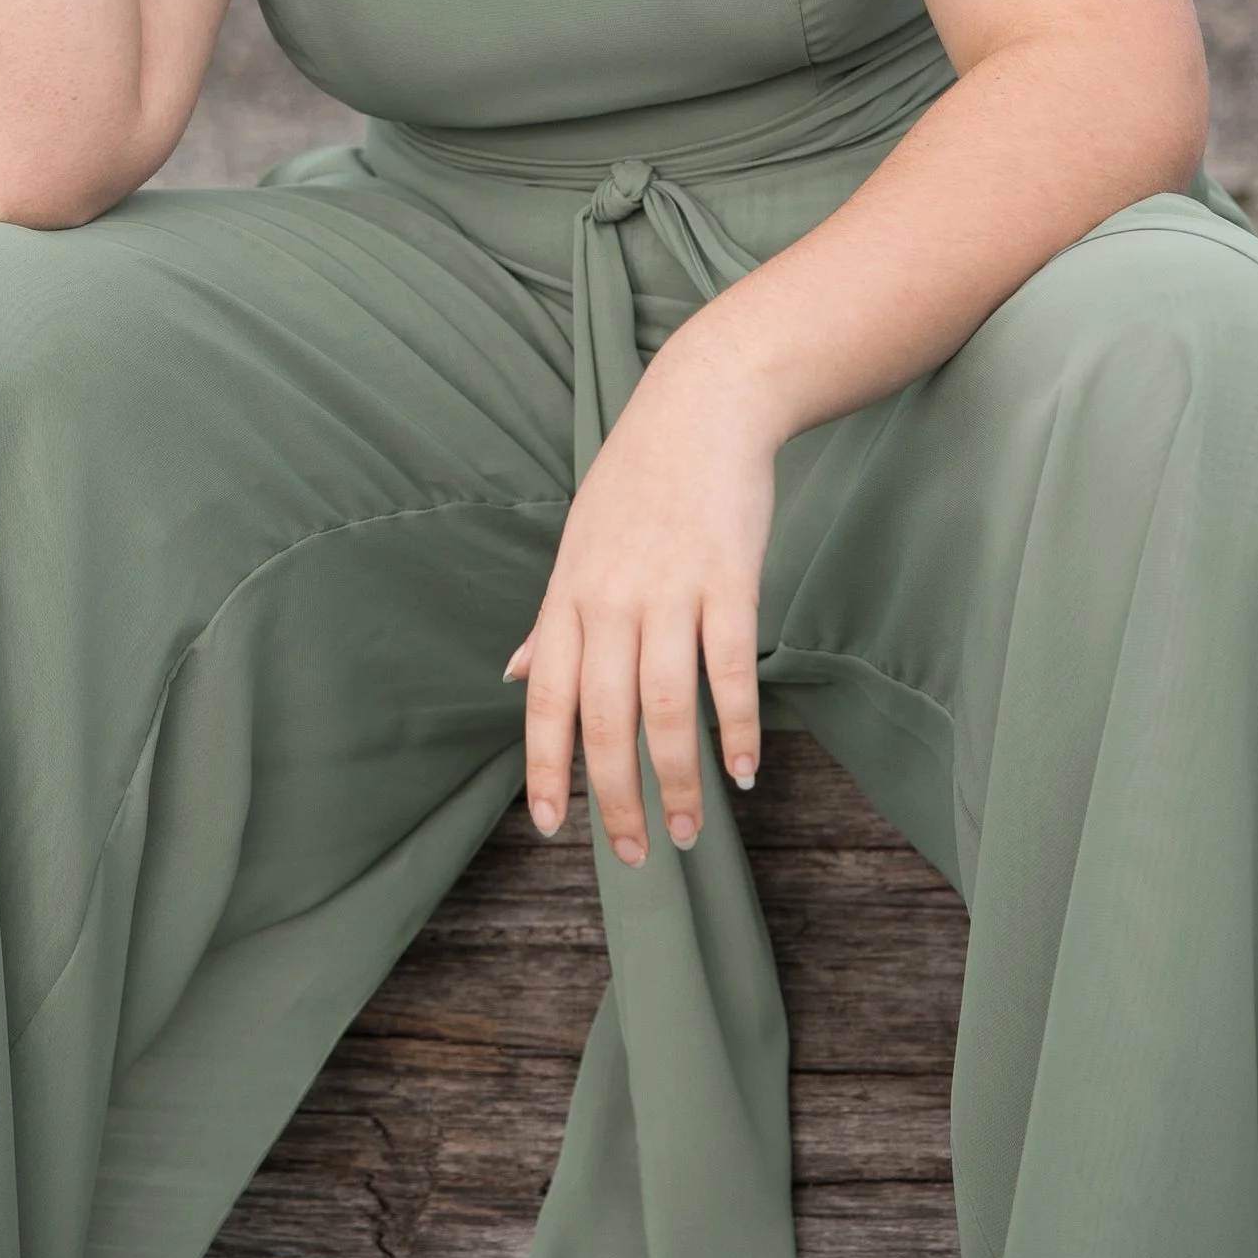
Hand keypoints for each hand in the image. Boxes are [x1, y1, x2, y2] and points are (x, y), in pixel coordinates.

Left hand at [505, 319, 776, 863]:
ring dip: (680, 779)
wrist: (703, 403)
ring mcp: (670, 588)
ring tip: (693, 831)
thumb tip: (513, 674)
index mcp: (569, 596)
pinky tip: (744, 771)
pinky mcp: (729, 577)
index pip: (546, 699)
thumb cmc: (638, 480)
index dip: (546, 768)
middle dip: (618, 798)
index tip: (554, 830)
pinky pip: (730, 669)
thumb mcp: (578, 544)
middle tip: (639, 855)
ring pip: (666, 707)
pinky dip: (736, 727)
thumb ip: (553, 620)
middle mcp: (610, 599)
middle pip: (605, 719)